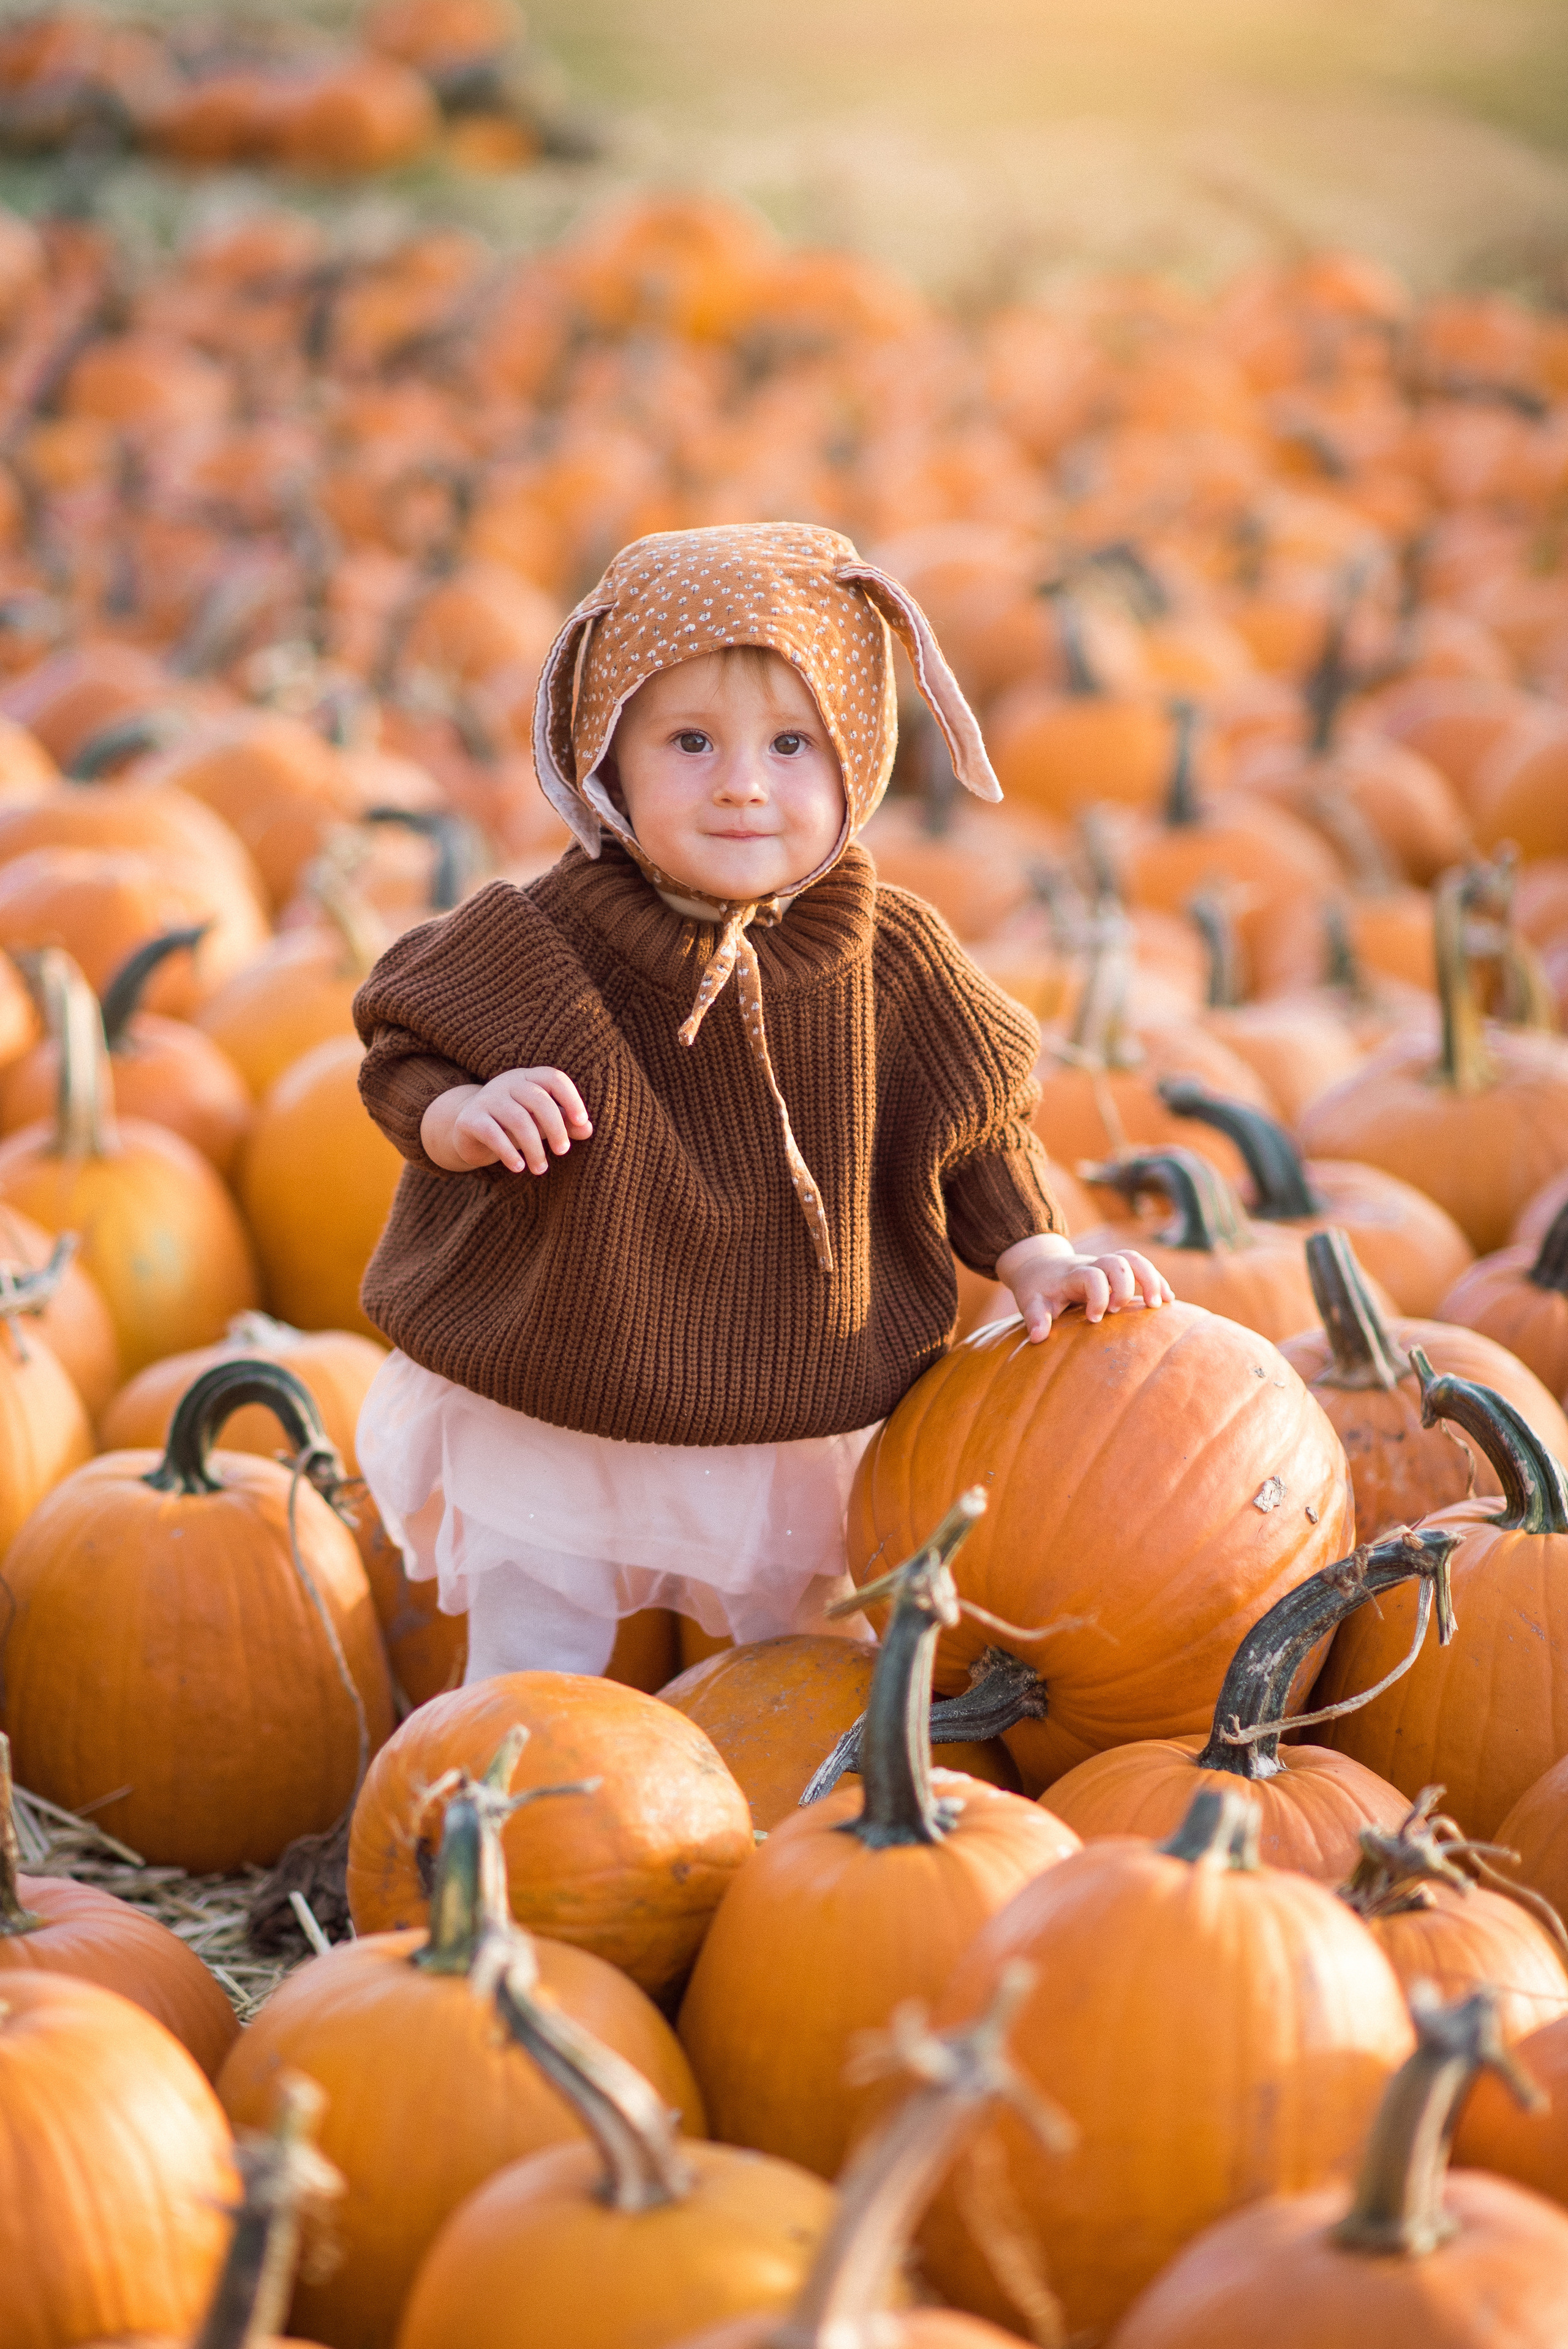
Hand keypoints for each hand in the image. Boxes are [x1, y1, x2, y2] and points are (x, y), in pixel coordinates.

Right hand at [421, 1068, 591, 1173]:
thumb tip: (588, 1129)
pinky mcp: (469, 1119)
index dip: (571, 1098)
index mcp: (528, 1078)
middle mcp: (507, 1083)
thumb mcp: (541, 1122)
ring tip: (541, 1169)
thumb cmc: (514, 1124)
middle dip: (556, 1128)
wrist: (469, 1131)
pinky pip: (493, 1134)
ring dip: (534, 1148)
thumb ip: (565, 1123)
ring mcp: (486, 1099)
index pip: (554, 1079)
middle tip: (563, 1151)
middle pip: (538, 1100)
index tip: (582, 1122)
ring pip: (518, 1119)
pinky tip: (519, 1167)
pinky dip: (508, 1152)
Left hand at [994, 1232, 1173, 1344]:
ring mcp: (1106, 1265)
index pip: (1092, 1276)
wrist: (1040, 1265)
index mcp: (1073, 1274)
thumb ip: (1035, 1318)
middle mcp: (1093, 1265)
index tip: (1094, 1319)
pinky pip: (1141, 1267)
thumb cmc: (1038, 1288)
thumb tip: (1037, 1338)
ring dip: (1150, 1279)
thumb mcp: (1030, 1301)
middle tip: (1121, 1311)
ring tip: (1159, 1304)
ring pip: (1134, 1259)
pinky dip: (1157, 1280)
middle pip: (1118, 1261)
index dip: (1098, 1296)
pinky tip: (1169, 1300)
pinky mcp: (1116, 1270)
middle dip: (1125, 1286)